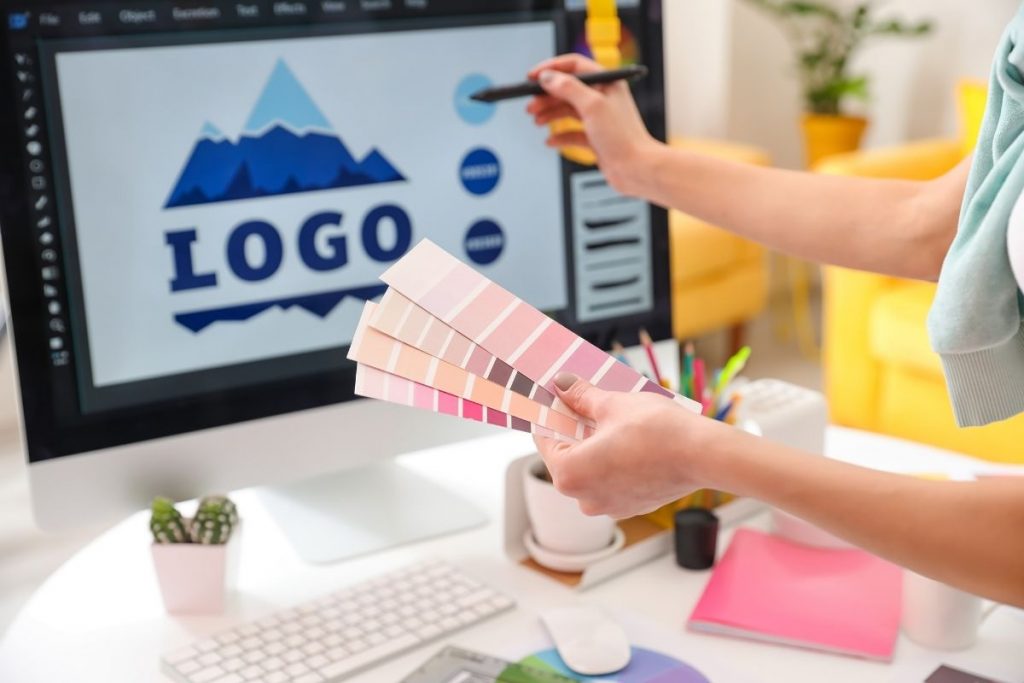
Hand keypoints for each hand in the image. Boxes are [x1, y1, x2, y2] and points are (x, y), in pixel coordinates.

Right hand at [525, 54, 659, 193]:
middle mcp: (602, 98)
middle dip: (546, 96)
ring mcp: (598, 118)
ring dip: (550, 115)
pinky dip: (560, 136)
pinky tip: (550, 141)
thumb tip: (547, 77)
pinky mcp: (595, 138)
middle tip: (530, 105)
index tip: (532, 78)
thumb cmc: (622, 137)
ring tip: (536, 121)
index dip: (551, 69)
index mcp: (606, 83)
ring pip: (567, 111)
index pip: (574, 66)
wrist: (636, 169)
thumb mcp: (592, 106)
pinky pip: (572, 133)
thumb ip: (568, 88)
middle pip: (567, 89)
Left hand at [533, 373, 738, 518]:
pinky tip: (626, 438)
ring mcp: (609, 506)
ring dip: (595, 444)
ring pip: (591, 469)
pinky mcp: (632, 506)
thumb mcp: (611, 404)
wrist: (704, 455)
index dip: (551, 414)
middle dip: (574, 428)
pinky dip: (613, 460)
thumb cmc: (657, 431)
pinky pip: (612, 479)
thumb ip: (581, 396)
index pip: (545, 439)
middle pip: (568, 455)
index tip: (554, 397)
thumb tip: (563, 385)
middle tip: (581, 399)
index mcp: (569, 474)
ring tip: (608, 416)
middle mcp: (584, 498)